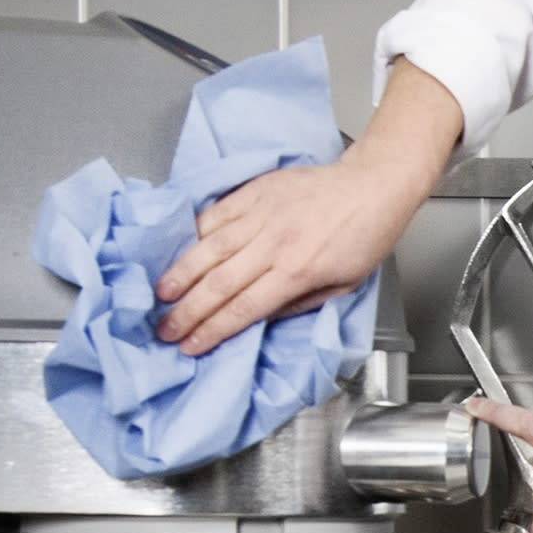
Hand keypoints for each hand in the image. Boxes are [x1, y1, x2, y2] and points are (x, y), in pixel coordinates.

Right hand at [154, 152, 421, 355]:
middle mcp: (273, 245)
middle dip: (188, 311)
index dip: (213, 330)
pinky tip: (178, 252)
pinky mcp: (253, 193)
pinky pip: (214, 215)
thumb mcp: (344, 285)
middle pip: (218, 283)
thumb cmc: (364, 240)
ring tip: (160, 294)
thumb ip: (300, 303)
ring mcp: (259, 215)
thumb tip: (260, 316)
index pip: (243, 309)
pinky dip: (193, 235)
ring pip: (208, 248)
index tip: (191, 346)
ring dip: (180, 274)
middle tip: (164, 329)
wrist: (371, 187)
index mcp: (297, 272)